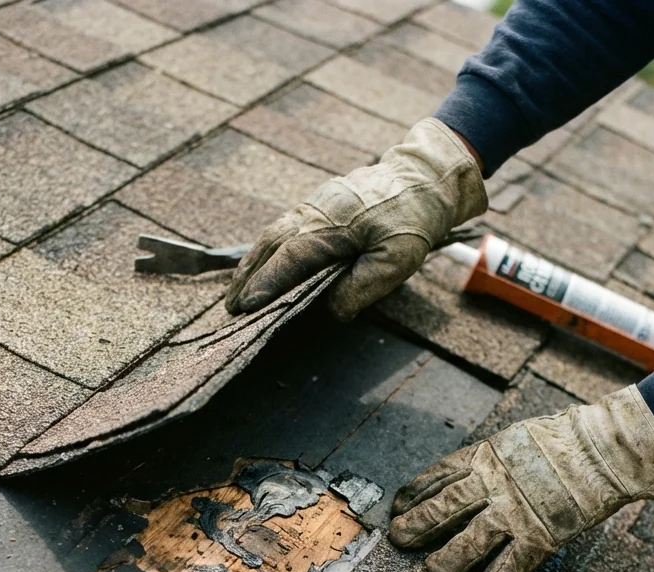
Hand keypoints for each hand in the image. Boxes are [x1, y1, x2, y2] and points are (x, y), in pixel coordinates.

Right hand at [224, 118, 486, 321]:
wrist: (423, 177)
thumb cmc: (412, 219)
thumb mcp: (397, 260)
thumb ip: (363, 287)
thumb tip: (331, 312)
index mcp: (332, 226)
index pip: (290, 259)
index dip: (267, 284)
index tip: (247, 307)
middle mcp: (314, 212)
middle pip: (269, 246)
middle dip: (247, 278)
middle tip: (230, 308)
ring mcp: (312, 206)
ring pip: (271, 235)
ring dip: (251, 265)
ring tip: (236, 294)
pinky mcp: (316, 205)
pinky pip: (282, 228)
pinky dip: (265, 251)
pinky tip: (259, 268)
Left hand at [389, 386, 653, 571]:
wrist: (609, 446)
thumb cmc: (565, 440)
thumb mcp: (514, 438)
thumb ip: (488, 459)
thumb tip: (462, 476)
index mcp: (486, 456)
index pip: (438, 476)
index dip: (413, 494)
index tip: (397, 508)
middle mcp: (494, 483)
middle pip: (443, 509)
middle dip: (415, 527)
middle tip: (398, 541)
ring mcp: (517, 511)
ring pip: (469, 541)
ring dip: (447, 560)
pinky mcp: (542, 535)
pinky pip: (510, 566)